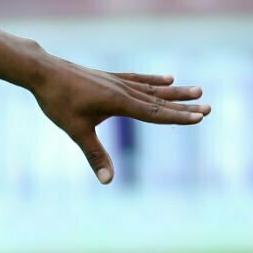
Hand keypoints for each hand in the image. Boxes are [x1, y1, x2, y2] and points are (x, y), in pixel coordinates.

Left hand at [28, 56, 209, 184]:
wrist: (43, 72)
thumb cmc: (58, 102)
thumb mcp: (75, 130)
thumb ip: (94, 154)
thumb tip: (107, 180)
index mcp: (118, 103)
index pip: (154, 113)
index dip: (177, 117)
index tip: (200, 117)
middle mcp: (122, 90)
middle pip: (159, 100)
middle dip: (184, 105)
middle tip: (209, 107)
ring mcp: (116, 81)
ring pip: (152, 88)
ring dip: (175, 92)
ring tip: (198, 90)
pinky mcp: (108, 77)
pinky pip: (138, 79)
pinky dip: (154, 81)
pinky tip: (168, 79)